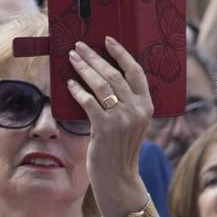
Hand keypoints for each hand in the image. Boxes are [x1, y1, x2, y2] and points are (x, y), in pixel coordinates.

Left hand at [67, 37, 152, 211]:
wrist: (118, 177)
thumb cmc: (120, 149)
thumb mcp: (131, 123)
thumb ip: (126, 103)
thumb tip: (103, 78)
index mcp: (147, 105)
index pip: (135, 71)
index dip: (121, 53)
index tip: (107, 40)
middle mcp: (137, 110)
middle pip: (114, 74)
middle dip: (94, 57)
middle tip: (79, 46)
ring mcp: (122, 119)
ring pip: (101, 84)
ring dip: (84, 68)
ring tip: (72, 59)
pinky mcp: (105, 128)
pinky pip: (89, 102)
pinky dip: (78, 90)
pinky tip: (70, 84)